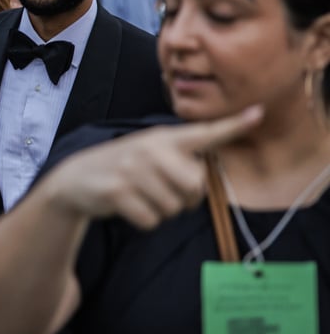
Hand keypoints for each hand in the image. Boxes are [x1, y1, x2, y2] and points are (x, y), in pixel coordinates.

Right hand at [40, 105, 263, 229]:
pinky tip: (127, 206)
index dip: (232, 125)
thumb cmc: (122, 169)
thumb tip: (199, 183)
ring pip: (173, 207)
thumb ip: (176, 160)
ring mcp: (132, 169)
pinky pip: (151, 220)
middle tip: (160, 191)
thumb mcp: (148, 153)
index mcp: (163, 138)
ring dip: (160, 211)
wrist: (75, 179)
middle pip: (195, 186)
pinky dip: (143, 221)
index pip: (203, 132)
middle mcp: (150, 149)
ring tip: (140, 196)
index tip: (258, 112)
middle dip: (183, 199)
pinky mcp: (118, 191)